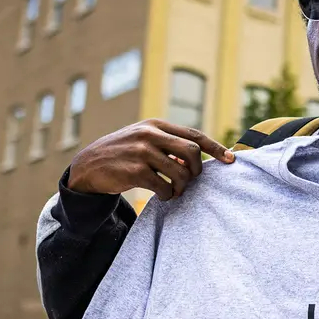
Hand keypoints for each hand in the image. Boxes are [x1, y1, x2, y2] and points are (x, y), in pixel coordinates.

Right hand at [67, 119, 234, 200]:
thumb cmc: (124, 154)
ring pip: (180, 172)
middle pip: (192, 152)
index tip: (231, 159)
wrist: (88, 166)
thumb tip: (198, 157)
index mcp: (156, 124)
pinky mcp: (133, 171)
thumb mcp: (144, 139)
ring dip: (182, 187)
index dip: (216, 148)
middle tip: (190, 180)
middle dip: (197, 170)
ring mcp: (141, 151)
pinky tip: (162, 195)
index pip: (194, 134)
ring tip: (174, 191)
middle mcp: (149, 134)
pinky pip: (164, 187)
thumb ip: (169, 143)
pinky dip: (167, 195)